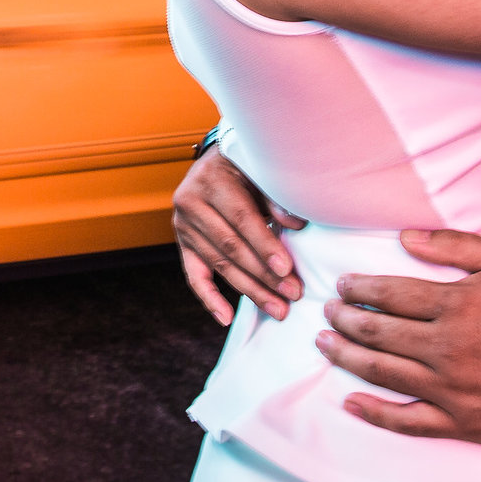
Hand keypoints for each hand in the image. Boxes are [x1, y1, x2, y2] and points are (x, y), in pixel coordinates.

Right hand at [172, 145, 306, 324]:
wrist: (217, 163)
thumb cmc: (247, 167)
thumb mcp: (260, 172)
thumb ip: (275, 196)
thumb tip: (296, 224)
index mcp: (212, 180)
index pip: (240, 218)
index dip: (264, 244)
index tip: (286, 269)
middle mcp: (191, 203)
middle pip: (230, 246)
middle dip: (263, 274)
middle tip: (292, 294)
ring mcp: (184, 226)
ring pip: (219, 265)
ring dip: (250, 290)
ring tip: (278, 308)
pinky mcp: (184, 244)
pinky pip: (194, 276)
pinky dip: (209, 299)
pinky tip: (226, 318)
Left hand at [316, 229, 480, 447]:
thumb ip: (456, 246)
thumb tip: (405, 238)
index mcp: (455, 305)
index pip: (390, 295)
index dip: (360, 288)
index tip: (343, 285)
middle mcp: (445, 348)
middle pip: (377, 333)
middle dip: (344, 320)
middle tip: (326, 312)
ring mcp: (450, 390)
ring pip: (382, 373)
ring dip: (346, 357)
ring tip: (324, 344)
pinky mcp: (461, 424)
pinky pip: (407, 423)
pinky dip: (374, 414)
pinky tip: (351, 403)